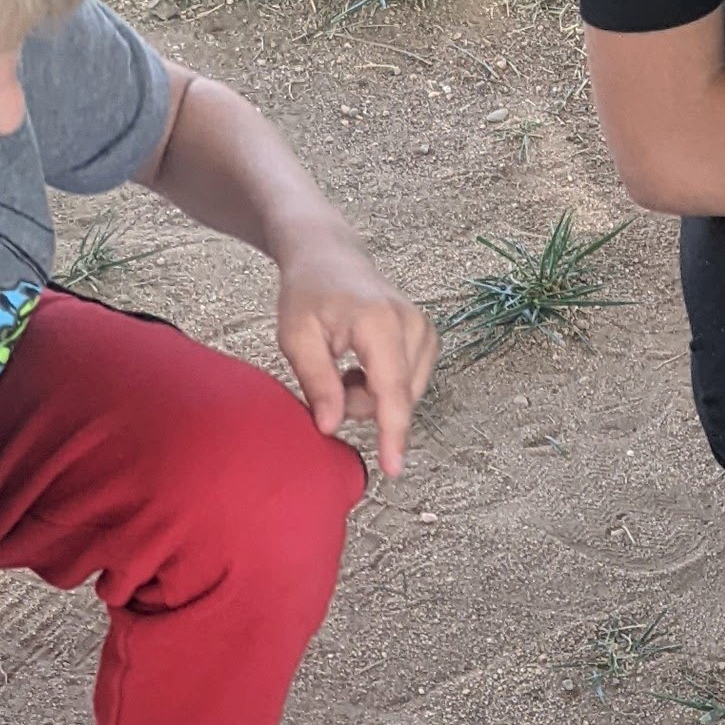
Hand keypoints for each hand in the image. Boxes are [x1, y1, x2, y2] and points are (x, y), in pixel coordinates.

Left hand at [276, 228, 437, 476]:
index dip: (391, 433)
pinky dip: (382, 386)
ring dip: (370, 396)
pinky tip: (362, 366)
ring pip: (403, 396)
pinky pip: (408, 385)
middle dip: (360, 405)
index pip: (390, 390)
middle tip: (329, 378)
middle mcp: (412, 324)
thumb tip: (332, 427)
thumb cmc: (308, 293)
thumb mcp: (296, 337)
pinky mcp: (429, 337)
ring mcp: (425, 330)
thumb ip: (316, 383)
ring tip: (344, 367)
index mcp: (379, 322)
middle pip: (395, 398)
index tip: (394, 468)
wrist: (329, 257)